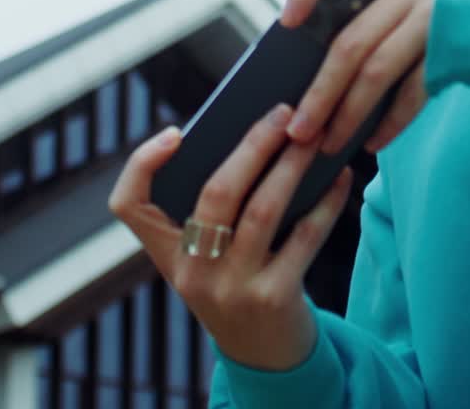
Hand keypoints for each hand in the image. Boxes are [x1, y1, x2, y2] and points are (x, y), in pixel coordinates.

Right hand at [108, 106, 352, 370]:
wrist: (265, 356)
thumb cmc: (239, 280)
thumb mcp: (211, 253)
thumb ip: (220, 205)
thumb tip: (264, 135)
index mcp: (168, 252)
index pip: (129, 205)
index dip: (143, 164)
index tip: (176, 133)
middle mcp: (192, 272)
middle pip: (215, 193)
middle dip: (253, 145)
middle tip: (283, 112)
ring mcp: (230, 289)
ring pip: (263, 209)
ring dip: (292, 166)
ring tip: (314, 137)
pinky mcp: (272, 300)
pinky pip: (304, 238)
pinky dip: (326, 203)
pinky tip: (340, 177)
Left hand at [280, 0, 435, 154]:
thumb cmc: (445, 16)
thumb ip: (372, 11)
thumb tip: (310, 63)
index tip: (287, 21)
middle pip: (352, 41)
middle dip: (319, 92)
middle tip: (297, 129)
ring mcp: (435, 19)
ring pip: (376, 73)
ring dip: (346, 115)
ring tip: (324, 144)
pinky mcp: (453, 52)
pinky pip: (410, 95)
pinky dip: (388, 123)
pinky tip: (371, 143)